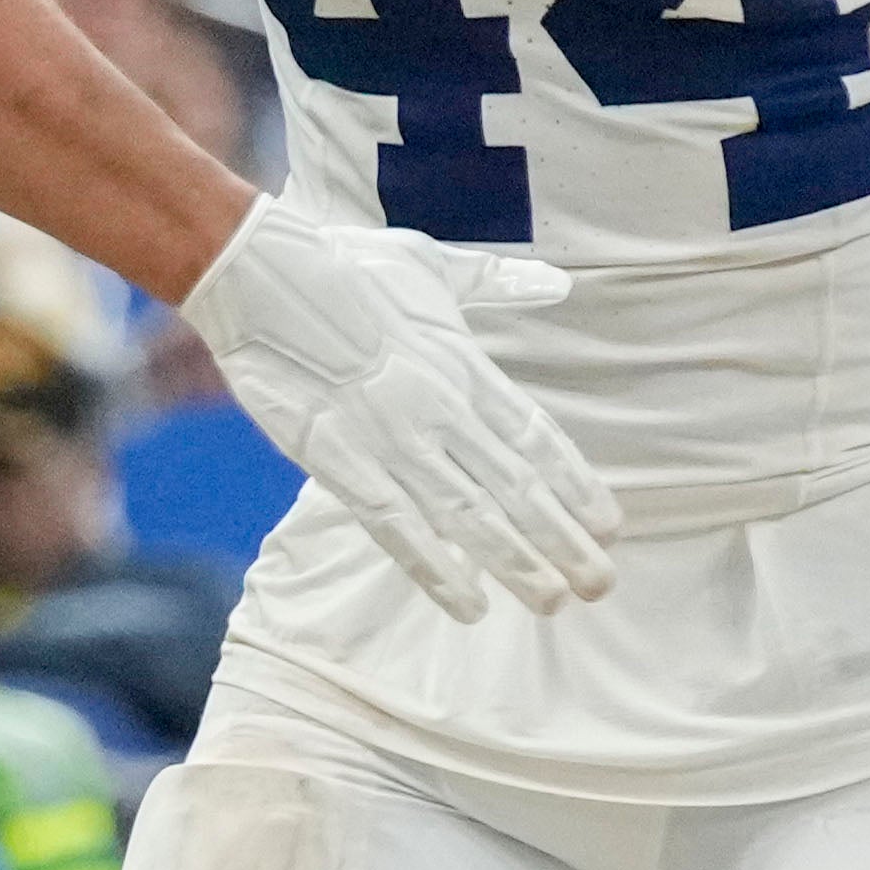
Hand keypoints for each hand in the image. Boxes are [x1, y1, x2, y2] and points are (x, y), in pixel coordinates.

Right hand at [185, 195, 617, 621]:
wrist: (258, 273)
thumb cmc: (343, 264)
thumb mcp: (431, 265)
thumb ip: (496, 283)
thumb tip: (557, 281)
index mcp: (465, 365)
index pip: (537, 438)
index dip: (577, 487)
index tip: (610, 526)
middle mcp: (442, 408)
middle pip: (517, 487)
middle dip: (563, 540)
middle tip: (600, 584)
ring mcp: (393, 439)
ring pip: (470, 516)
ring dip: (517, 563)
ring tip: (554, 601)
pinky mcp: (340, 462)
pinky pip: (397, 527)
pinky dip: (436, 569)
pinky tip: (470, 605)